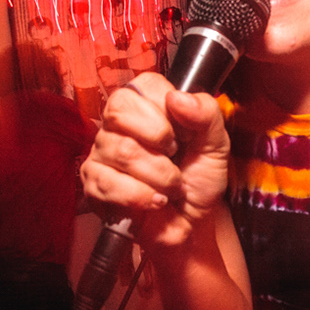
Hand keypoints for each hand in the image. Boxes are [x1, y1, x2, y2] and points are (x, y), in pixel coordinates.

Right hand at [80, 73, 229, 247]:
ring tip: (170, 186)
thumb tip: (177, 98)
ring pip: (121, 151)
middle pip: (120, 113)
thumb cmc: (199, 181)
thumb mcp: (216, 145)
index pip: (143, 86)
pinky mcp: (94, 184)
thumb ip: (207, 115)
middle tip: (175, 158)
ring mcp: (101, 154)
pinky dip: (143, 197)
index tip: (182, 133)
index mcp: (146, 107)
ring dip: (159, 176)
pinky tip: (155, 201)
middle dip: (160, 142)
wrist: (192, 224)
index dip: (165, 110)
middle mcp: (118, 126)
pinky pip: (110, 183)